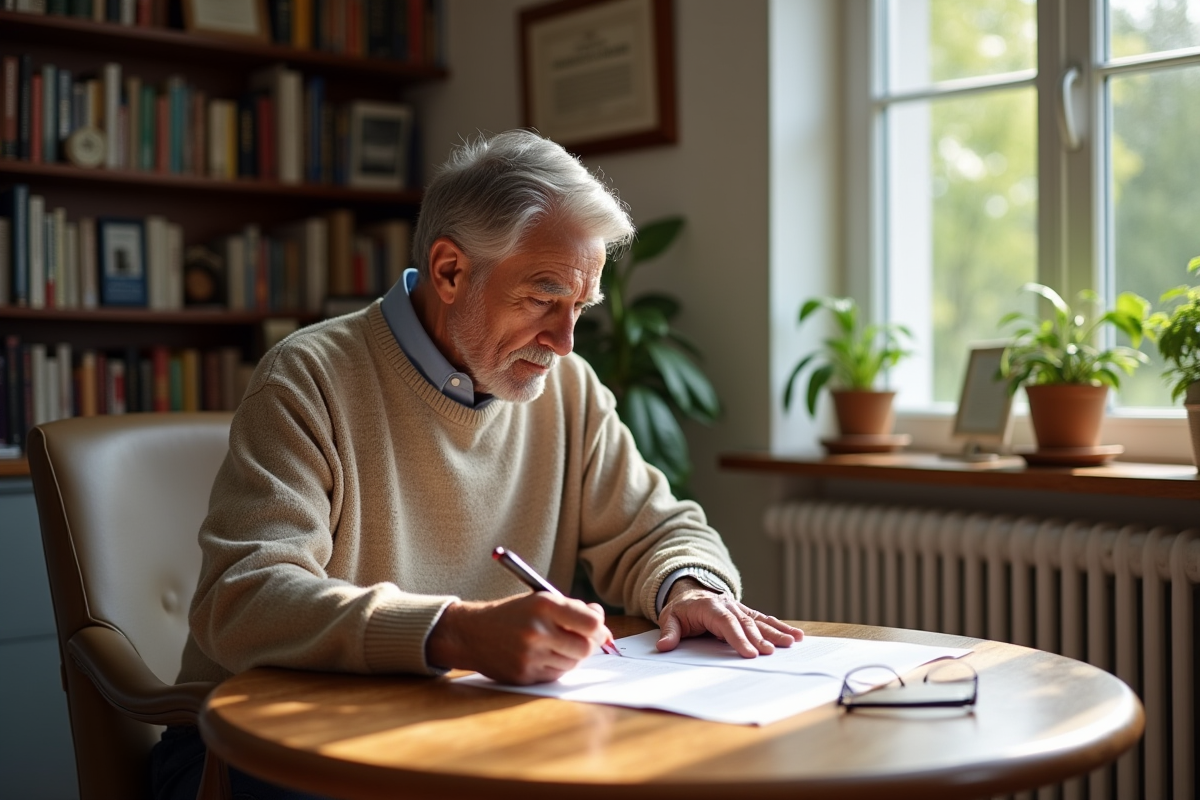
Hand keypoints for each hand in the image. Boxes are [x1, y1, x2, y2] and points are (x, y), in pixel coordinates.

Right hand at [426, 593, 613, 683]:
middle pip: (586, 648)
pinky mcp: (525, 675)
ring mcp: (530, 656)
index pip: (591, 623)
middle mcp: (537, 631)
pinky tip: (545, 655)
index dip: (599, 627)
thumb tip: (602, 624)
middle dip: (591, 644)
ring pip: (573, 663)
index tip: (597, 627)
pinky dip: (557, 666)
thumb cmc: (512, 614)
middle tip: (587, 639)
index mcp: (544, 606)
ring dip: (573, 655)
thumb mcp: (540, 600)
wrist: (472, 633)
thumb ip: (572, 609)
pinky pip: (556, 675)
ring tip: (558, 644)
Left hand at [656, 577, 803, 657]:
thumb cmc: (680, 610)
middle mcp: (728, 605)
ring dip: (776, 632)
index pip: (725, 623)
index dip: (737, 638)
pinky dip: (780, 627)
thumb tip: (664, 646)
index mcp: (709, 607)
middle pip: (746, 623)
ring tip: (791, 642)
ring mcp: (739, 608)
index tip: (749, 653)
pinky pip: (765, 620)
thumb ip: (669, 632)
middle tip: (771, 653)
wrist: (689, 594)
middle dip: (759, 638)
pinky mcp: (747, 613)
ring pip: (759, 620)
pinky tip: (795, 635)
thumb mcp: (669, 618)